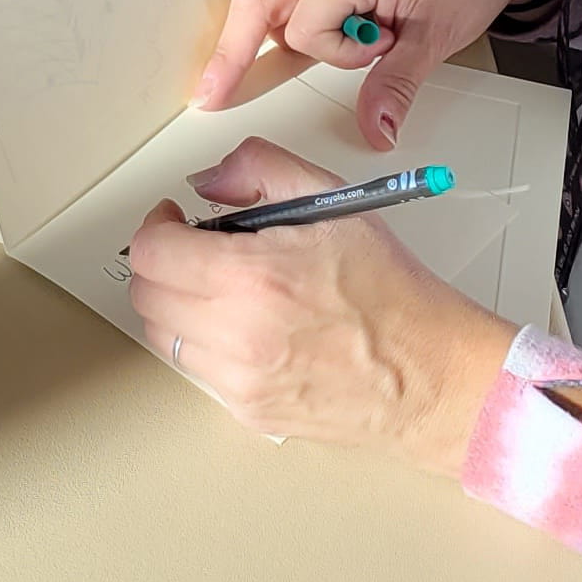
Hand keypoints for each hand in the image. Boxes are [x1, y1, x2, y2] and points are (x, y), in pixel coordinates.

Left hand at [123, 136, 517, 472]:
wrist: (435, 378)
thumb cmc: (393, 294)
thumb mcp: (332, 200)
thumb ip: (258, 168)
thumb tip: (207, 181)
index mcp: (252, 277)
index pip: (151, 252)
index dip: (157, 226)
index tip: (175, 220)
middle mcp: (238, 335)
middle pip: (147, 296)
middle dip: (163, 264)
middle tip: (194, 251)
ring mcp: (242, 382)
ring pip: (164, 338)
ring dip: (178, 307)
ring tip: (222, 291)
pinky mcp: (251, 413)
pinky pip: (198, 372)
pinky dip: (207, 346)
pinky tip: (246, 329)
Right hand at [193, 0, 581, 144]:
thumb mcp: (434, 40)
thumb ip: (395, 87)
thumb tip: (374, 128)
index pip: (305, 29)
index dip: (336, 56)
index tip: (374, 52)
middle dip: (232, 50)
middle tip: (212, 90)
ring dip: (260, 18)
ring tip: (274, 46)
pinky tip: (279, 12)